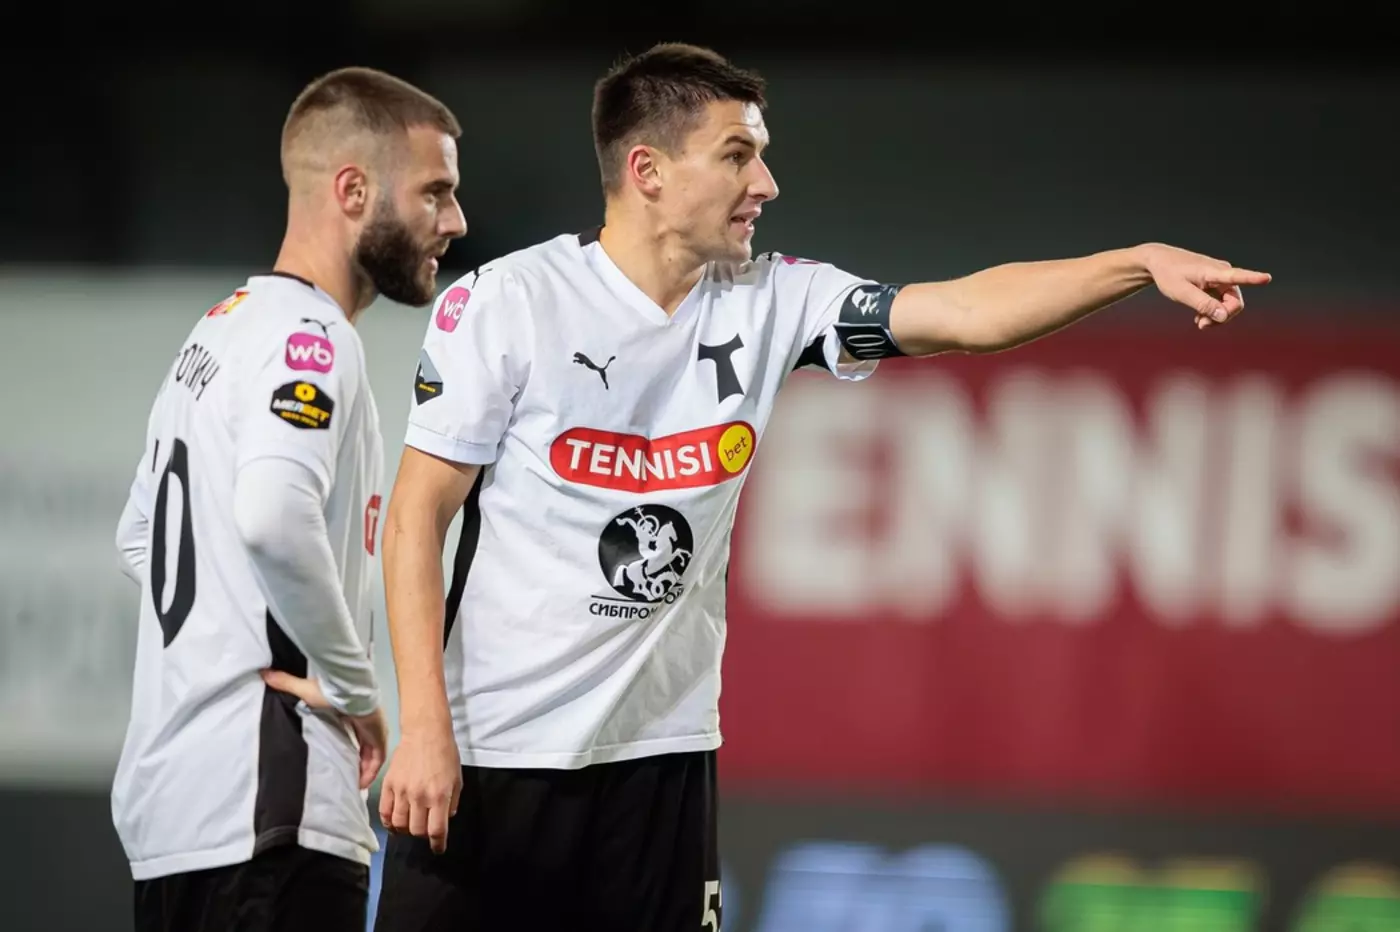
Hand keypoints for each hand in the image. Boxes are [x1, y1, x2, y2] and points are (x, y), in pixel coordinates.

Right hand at [260, 670, 387, 790]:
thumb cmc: (331, 691)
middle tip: (347, 776)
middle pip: (364, 746)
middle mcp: (366, 724)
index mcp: (353, 712)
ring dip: (363, 770)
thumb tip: (264, 673)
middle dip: (357, 762)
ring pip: (371, 755)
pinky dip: (370, 772)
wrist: (349, 691)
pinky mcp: (379, 738)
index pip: (353, 731)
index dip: (349, 745)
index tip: (340, 758)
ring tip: (353, 784)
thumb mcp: (305, 690)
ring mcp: (375, 731)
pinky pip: (377, 760)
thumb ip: (286, 683)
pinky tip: (361, 783)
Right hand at [378, 724, 461, 853]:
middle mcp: (419, 797)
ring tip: (410, 825)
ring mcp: (402, 791)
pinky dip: (388, 822)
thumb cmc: (446, 754)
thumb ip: (453, 802)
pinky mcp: (388, 785)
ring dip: (406, 830)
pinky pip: (384, 812)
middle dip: (423, 835)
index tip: (438, 849)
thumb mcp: (458, 779)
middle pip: (417, 831)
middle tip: (426, 829)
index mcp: (439, 796)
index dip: (437, 844)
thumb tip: (446, 819)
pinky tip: (394, 823)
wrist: (425, 733)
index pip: (437, 830)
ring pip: (399, 825)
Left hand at [1140, 244, 1271, 330]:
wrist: (1158, 262)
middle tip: (1202, 326)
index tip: (1267, 278)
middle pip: (1234, 301)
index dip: (1254, 278)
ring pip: (1228, 304)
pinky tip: (1199, 318)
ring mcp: (1219, 278)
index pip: (1237, 275)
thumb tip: (1224, 316)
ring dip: (1216, 316)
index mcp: (1214, 271)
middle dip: (1223, 316)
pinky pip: (1221, 302)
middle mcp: (1222, 273)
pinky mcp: (1215, 283)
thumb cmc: (1168, 274)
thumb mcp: (1182, 292)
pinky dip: (1212, 311)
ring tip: (1199, 323)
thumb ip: (1203, 304)